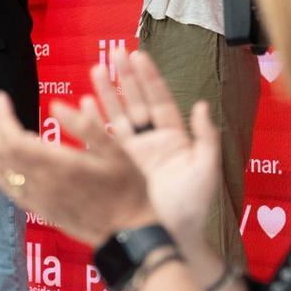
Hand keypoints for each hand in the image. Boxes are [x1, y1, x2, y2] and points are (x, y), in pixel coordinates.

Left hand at [0, 89, 156, 244]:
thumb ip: (87, 126)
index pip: (14, 140)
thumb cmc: (130, 188)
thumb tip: (55, 105)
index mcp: (60, 167)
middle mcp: (42, 184)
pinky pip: (6, 186)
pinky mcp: (38, 208)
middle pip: (1, 151)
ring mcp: (37, 199)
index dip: (2, 117)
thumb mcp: (118, 152)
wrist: (130, 233)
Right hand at [88, 50, 221, 242]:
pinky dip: (92, 123)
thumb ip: (206, 137)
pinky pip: (101, 141)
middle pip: (135, 102)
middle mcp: (151, 141)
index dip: (149, 78)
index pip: (160, 100)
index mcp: (174, 138)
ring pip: (116, 116)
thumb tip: (202, 105)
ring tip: (95, 69)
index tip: (139, 56)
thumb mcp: (206, 170)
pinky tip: (83, 105)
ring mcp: (131, 153)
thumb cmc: (193, 207)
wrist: (171, 236)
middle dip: (125, 77)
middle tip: (114, 53)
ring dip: (106, 93)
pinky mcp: (115, 166)